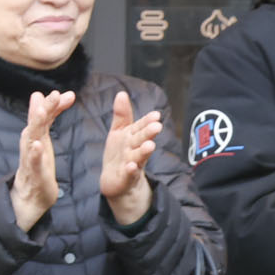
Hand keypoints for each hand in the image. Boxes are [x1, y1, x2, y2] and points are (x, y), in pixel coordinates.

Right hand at [12, 90, 74, 232]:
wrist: (30, 194)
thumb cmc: (37, 163)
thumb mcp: (42, 137)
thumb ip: (45, 117)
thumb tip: (38, 94)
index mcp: (35, 134)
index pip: (45, 115)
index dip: (55, 104)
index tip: (69, 95)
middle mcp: (30, 142)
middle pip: (37, 121)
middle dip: (45, 107)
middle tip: (54, 95)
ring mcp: (30, 157)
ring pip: (32, 137)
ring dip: (36, 124)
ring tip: (43, 112)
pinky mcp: (33, 172)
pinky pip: (32, 162)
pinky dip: (33, 153)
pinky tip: (37, 145)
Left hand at [100, 89, 160, 226]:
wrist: (117, 181)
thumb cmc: (120, 153)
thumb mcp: (119, 132)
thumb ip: (122, 115)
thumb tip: (122, 93)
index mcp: (133, 137)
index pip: (141, 127)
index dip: (147, 121)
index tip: (156, 115)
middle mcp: (135, 149)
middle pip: (142, 140)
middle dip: (149, 133)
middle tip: (157, 126)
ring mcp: (132, 164)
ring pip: (139, 156)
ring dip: (144, 151)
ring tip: (150, 145)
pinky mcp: (126, 178)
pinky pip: (129, 174)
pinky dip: (130, 170)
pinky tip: (131, 166)